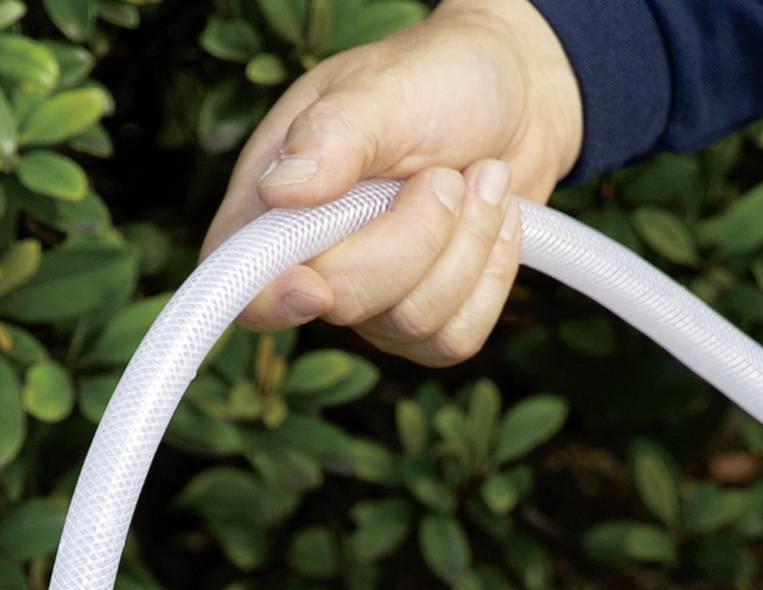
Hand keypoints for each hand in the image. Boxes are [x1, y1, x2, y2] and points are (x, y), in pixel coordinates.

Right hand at [202, 0, 584, 366]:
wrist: (517, 92)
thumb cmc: (437, 77)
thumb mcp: (382, 88)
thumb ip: (332, 135)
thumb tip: (280, 190)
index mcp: (275, 206)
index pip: (246, 284)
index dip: (273, 301)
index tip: (316, 287)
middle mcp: (316, 263)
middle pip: (346, 304)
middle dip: (416, 237)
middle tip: (445, 174)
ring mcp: (370, 299)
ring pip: (414, 324)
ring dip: (468, 244)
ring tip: (479, 179)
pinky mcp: (423, 319)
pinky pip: (455, 339)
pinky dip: (492, 275)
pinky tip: (494, 221)